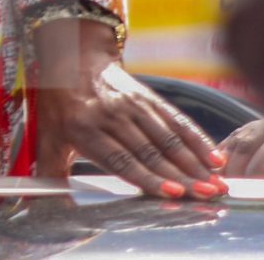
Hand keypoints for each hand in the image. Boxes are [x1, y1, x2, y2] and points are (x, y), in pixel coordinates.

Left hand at [27, 17, 226, 199]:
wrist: (72, 57)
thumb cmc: (60, 105)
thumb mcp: (48, 137)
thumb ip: (51, 172)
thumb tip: (48, 206)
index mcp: (86, 129)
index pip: (122, 159)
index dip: (148, 177)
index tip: (173, 193)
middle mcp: (112, 115)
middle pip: (152, 151)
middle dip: (183, 175)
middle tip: (207, 195)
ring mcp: (133, 104)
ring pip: (168, 137)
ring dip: (195, 162)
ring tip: (215, 183)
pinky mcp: (148, 97)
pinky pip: (175, 120)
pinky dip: (196, 139)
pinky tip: (213, 156)